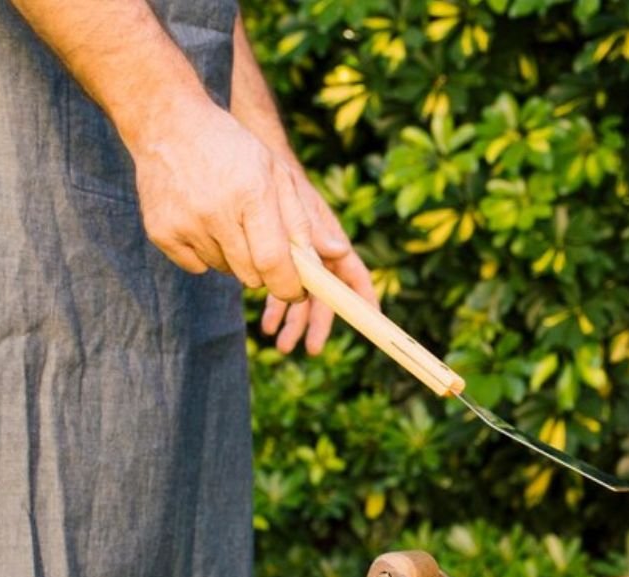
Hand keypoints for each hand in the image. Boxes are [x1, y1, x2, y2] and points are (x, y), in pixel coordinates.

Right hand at [128, 98, 375, 352]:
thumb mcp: (276, 173)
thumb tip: (337, 256)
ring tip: (229, 221)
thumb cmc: (233, 149)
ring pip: (225, 270)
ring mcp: (184, 224)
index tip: (299, 291)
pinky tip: (205, 223)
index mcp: (251, 195)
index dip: (290, 286)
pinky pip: (196, 267)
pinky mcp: (161, 233)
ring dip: (235, 258)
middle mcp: (215, 213)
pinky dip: (206, 255)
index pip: (274, 262)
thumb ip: (302, 219)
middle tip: (264, 245)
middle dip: (266, 270)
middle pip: (252, 275)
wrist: (169, 125)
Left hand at [259, 166, 377, 354]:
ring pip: (302, 300)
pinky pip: (279, 292)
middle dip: (318, 325)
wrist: (257, 174)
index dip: (366, 302)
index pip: (356, 279)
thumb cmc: (286, 188)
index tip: (371, 323)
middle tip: (311, 349)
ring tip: (280, 345)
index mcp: (333, 248)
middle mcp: (320, 260)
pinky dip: (274, 309)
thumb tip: (339, 250)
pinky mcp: (278, 264)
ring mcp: (300, 264)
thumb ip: (317, 232)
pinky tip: (266, 324)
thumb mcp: (302, 208)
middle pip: (327, 300)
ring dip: (293, 322)